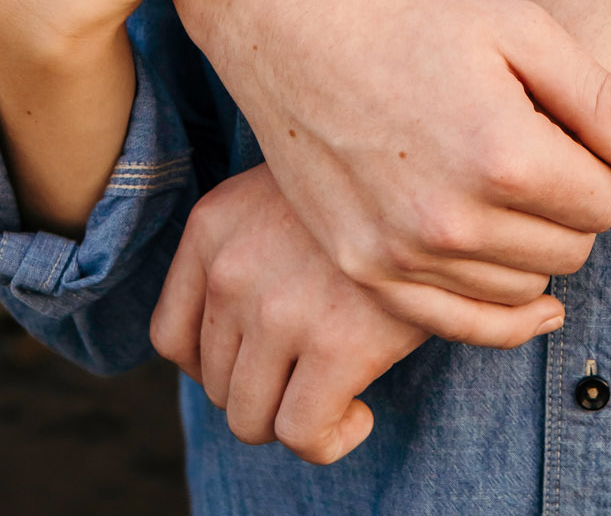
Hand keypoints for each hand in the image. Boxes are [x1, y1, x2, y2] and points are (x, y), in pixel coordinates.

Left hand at [150, 164, 443, 465]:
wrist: (439, 171)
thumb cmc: (366, 193)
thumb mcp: (281, 195)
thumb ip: (241, 250)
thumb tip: (229, 346)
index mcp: (212, 225)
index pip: (170, 338)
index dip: (214, 367)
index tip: (263, 362)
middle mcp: (232, 267)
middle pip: (215, 385)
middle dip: (266, 390)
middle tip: (315, 369)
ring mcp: (280, 308)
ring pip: (251, 419)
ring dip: (294, 418)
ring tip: (338, 390)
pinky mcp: (337, 343)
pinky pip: (302, 434)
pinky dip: (328, 440)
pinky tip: (360, 412)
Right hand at [171, 0, 610, 341]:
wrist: (299, 22)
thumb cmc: (416, 13)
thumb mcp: (522, 29)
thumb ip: (600, 100)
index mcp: (504, 154)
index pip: (606, 202)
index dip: (600, 166)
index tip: (570, 134)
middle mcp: (455, 219)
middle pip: (569, 251)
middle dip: (571, 208)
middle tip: (540, 155)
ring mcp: (404, 253)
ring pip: (521, 293)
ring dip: (533, 251)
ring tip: (506, 190)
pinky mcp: (365, 268)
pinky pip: (458, 326)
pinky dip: (498, 310)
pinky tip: (522, 294)